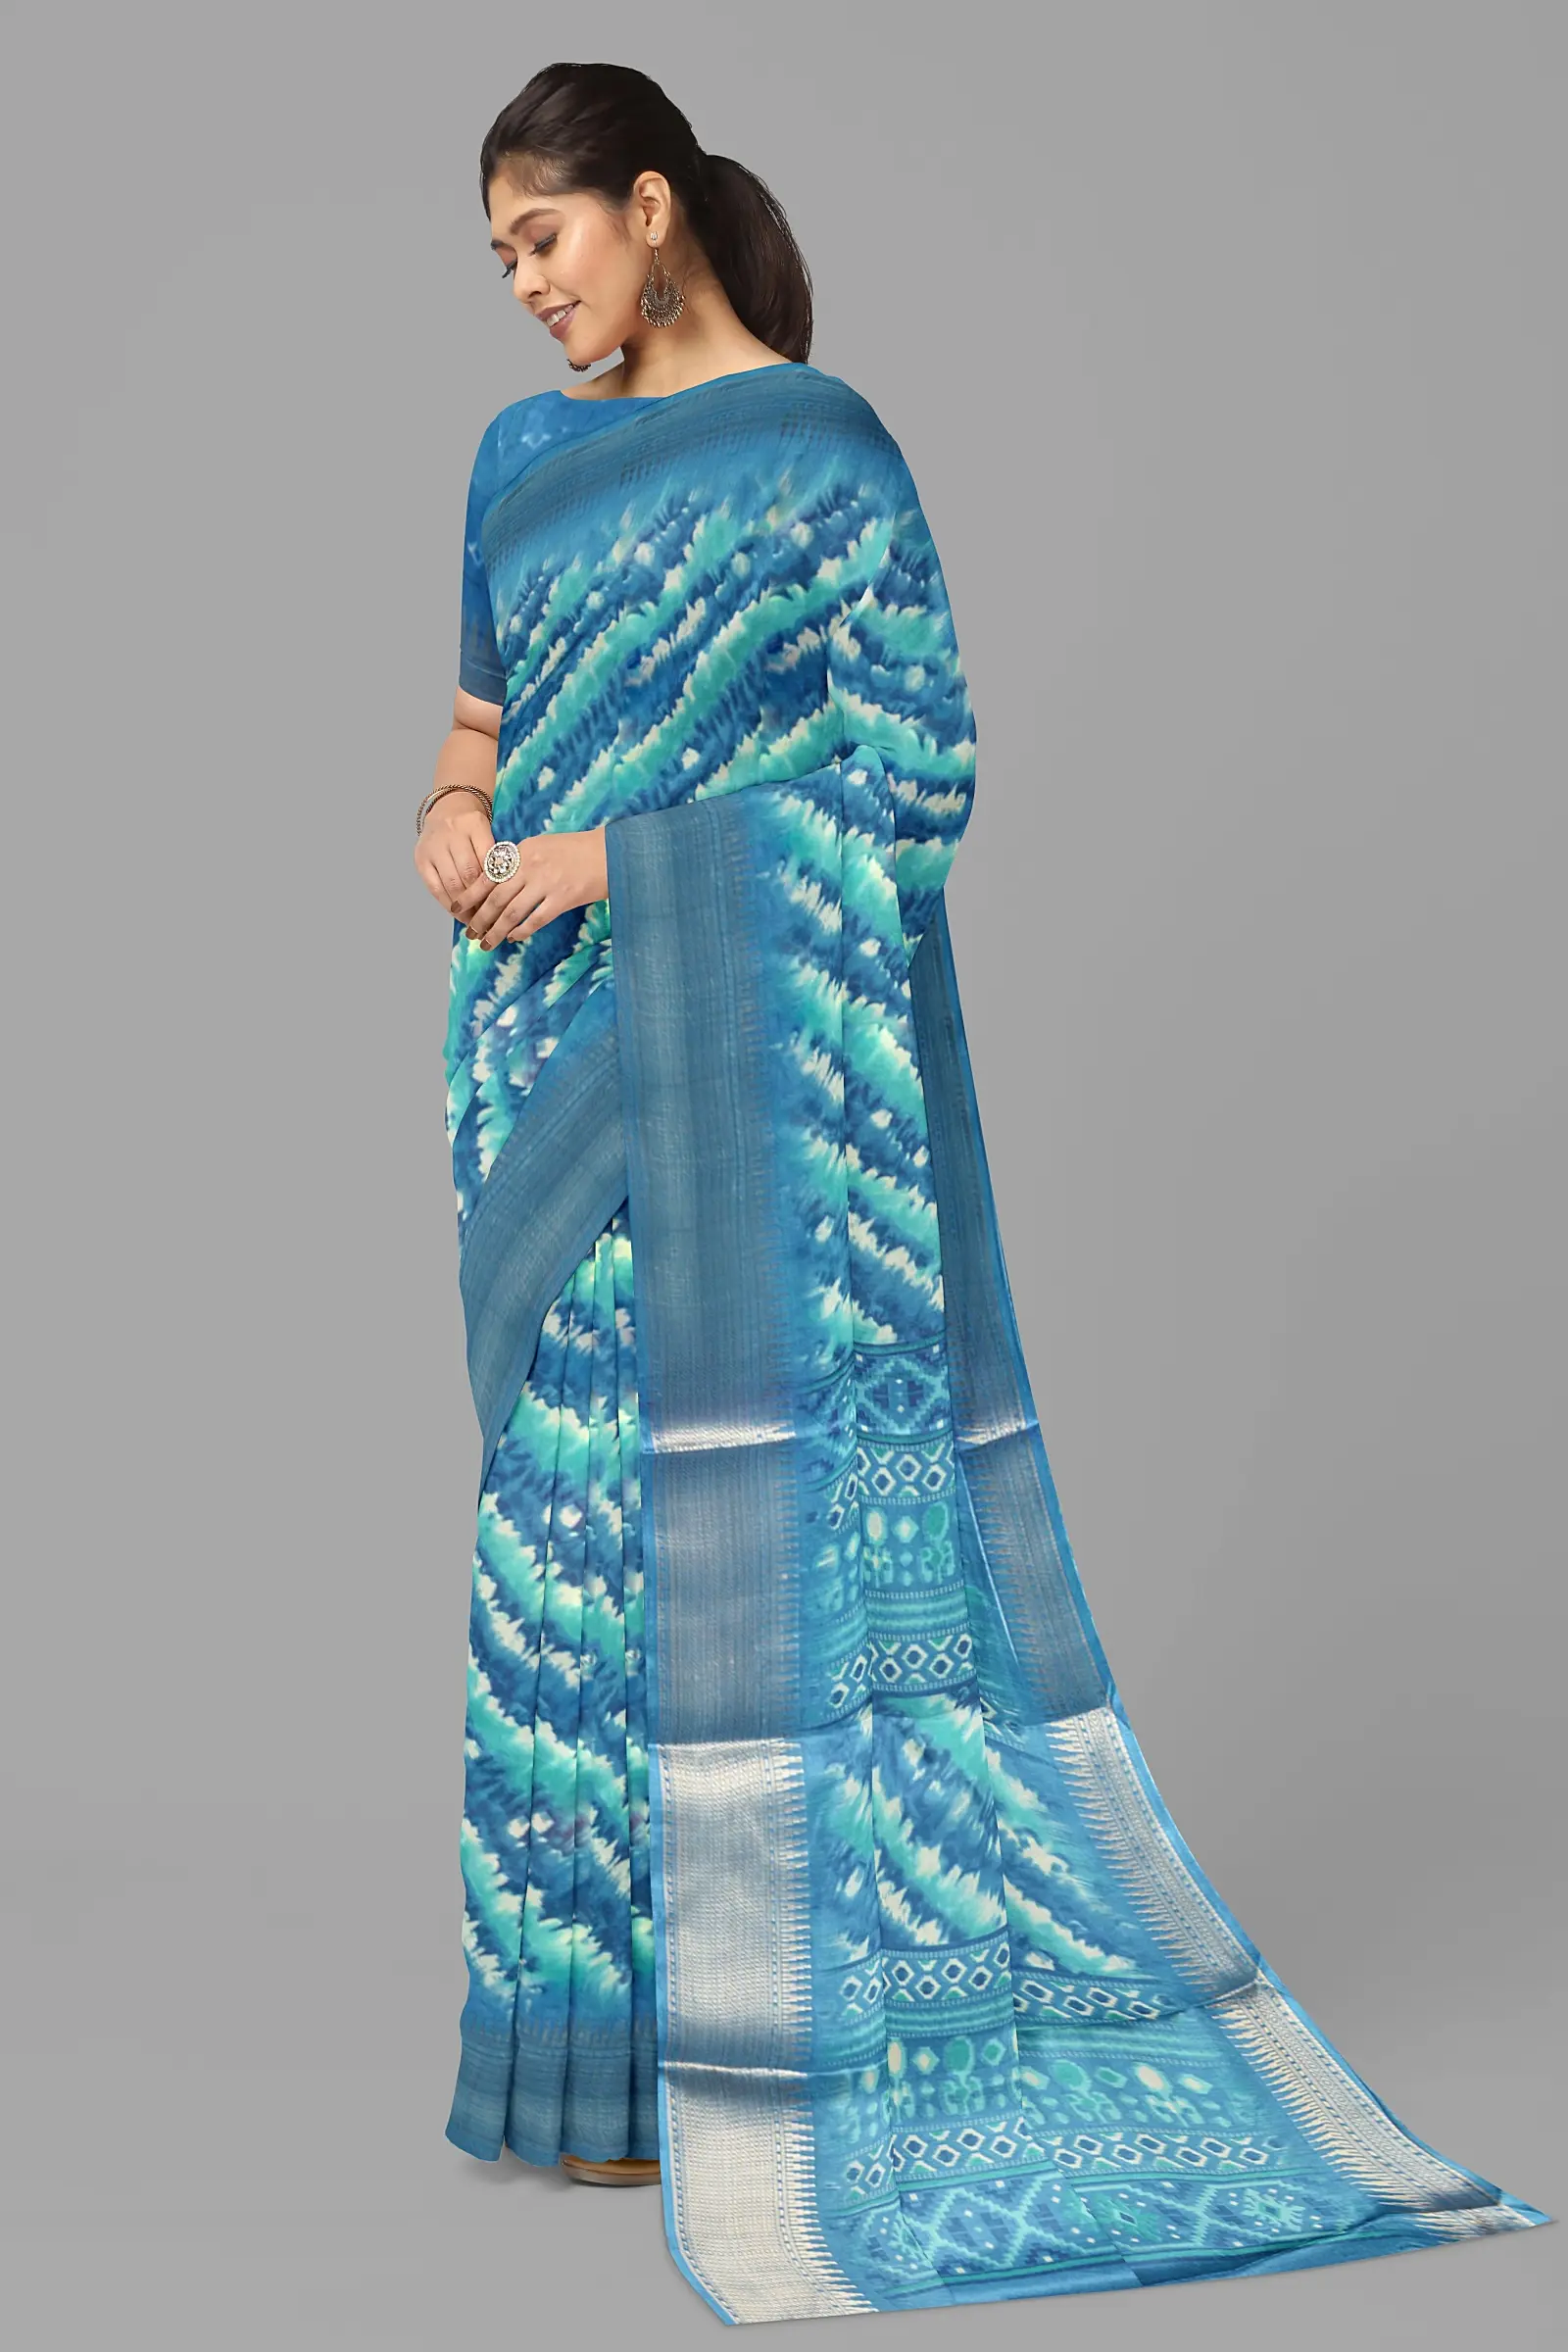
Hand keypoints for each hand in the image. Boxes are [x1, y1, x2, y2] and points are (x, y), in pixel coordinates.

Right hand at [414, 790, 493, 915]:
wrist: (448, 807)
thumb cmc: (474, 828)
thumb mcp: (489, 834)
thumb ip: (495, 858)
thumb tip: (502, 896)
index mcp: (475, 824)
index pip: (488, 861)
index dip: (495, 886)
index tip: (502, 906)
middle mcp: (452, 832)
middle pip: (469, 873)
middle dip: (480, 900)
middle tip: (490, 918)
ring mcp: (434, 846)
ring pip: (451, 883)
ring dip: (464, 906)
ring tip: (475, 920)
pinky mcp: (421, 858)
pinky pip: (434, 887)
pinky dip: (447, 903)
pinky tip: (457, 913)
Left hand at [449, 825, 609, 948]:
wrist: (610, 853)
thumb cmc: (577, 850)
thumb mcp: (542, 845)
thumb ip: (520, 861)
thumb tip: (497, 882)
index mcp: (523, 851)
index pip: (488, 875)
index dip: (470, 895)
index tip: (457, 907)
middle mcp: (530, 866)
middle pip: (496, 898)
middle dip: (479, 919)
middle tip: (470, 933)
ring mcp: (546, 883)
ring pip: (511, 913)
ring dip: (496, 931)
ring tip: (486, 943)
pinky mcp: (562, 899)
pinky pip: (535, 920)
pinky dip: (521, 931)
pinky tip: (513, 938)